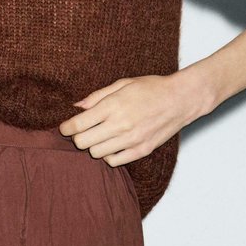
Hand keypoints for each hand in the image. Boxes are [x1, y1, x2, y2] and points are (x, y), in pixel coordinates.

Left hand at [58, 74, 203, 165]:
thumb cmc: (151, 89)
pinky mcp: (140, 151)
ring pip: (96, 154)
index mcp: (113, 106)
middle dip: (78, 138)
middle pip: (83, 143)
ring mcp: (130, 140)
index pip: (78, 125)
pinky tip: (113, 145)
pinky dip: (109, 155)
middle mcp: (120, 124)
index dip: (66, 129)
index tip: (65, 128)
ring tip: (100, 137)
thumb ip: (97, 97)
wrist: (180, 100)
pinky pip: (113, 161)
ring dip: (93, 147)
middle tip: (82, 132)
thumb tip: (76, 107)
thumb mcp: (122, 84)